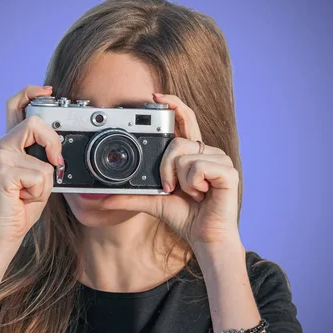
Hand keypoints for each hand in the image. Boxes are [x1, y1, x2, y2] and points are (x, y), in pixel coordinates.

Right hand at [0, 85, 62, 244]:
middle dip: (53, 142)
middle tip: (55, 162)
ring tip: (31, 189)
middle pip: (35, 123)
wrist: (6, 230)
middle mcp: (2, 146)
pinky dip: (40, 192)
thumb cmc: (23, 203)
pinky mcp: (3, 174)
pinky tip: (25, 198)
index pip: (16, 106)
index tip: (48, 91)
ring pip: (42, 155)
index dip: (31, 92)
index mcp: (11, 143)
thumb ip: (45, 154)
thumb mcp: (40, 173)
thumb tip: (58, 146)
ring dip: (46, 177)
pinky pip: (39, 176)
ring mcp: (0, 159)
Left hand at [99, 93, 241, 247]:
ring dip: (181, 181)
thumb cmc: (185, 217)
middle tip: (170, 187)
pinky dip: (193, 185)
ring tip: (193, 194)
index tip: (156, 96)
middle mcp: (208, 152)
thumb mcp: (154, 203)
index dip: (174, 104)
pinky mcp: (228, 171)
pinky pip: (197, 168)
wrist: (204, 237)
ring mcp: (220, 159)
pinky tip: (202, 194)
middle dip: (166, 167)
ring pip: (185, 156)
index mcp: (193, 154)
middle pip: (178, 141)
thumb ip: (131, 197)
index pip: (185, 119)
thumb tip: (104, 199)